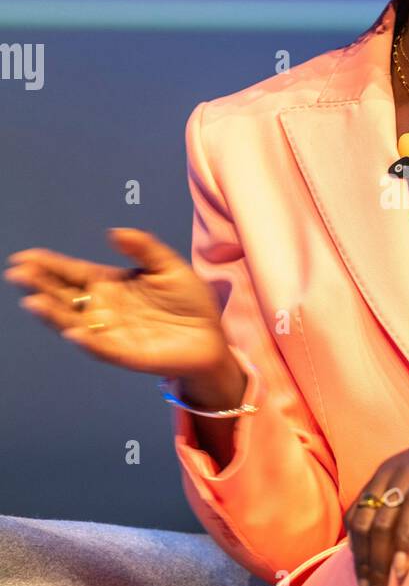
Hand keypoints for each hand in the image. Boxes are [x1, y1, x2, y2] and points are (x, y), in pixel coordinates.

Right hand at [3, 227, 229, 378]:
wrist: (212, 335)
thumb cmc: (188, 301)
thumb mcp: (168, 265)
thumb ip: (144, 247)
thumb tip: (115, 232)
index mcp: (109, 284)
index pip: (72, 272)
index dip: (49, 265)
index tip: (25, 257)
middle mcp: (103, 308)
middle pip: (64, 296)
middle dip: (41, 285)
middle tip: (18, 273)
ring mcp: (111, 332)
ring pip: (74, 323)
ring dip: (53, 314)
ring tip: (32, 301)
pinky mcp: (126, 353)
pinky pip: (102, 347)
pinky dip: (88, 341)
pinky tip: (73, 332)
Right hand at [343, 418, 408, 585]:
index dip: (404, 540)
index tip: (402, 574)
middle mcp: (399, 474)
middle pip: (379, 521)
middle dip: (376, 563)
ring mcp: (380, 477)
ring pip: (361, 521)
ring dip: (360, 559)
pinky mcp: (369, 483)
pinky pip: (354, 515)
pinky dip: (354, 543)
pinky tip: (360, 571)